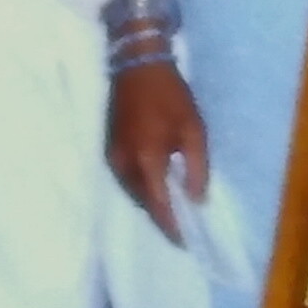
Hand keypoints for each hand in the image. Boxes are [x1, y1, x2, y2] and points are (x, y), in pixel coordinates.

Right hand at [108, 61, 212, 245]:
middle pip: (142, 202)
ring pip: (133, 192)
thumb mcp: (194, 129)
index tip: (186, 241)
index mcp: (146, 159)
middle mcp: (124, 164)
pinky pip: (126, 179)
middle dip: (161, 217)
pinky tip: (156, 189)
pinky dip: (141, 189)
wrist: (138, 65)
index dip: (171, 225)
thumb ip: (196, 168)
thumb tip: (197, 199)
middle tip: (181, 230)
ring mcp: (113, 157)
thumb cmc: (170, 96)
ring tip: (172, 212)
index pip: (158, 204)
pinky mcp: (110, 149)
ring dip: (151, 203)